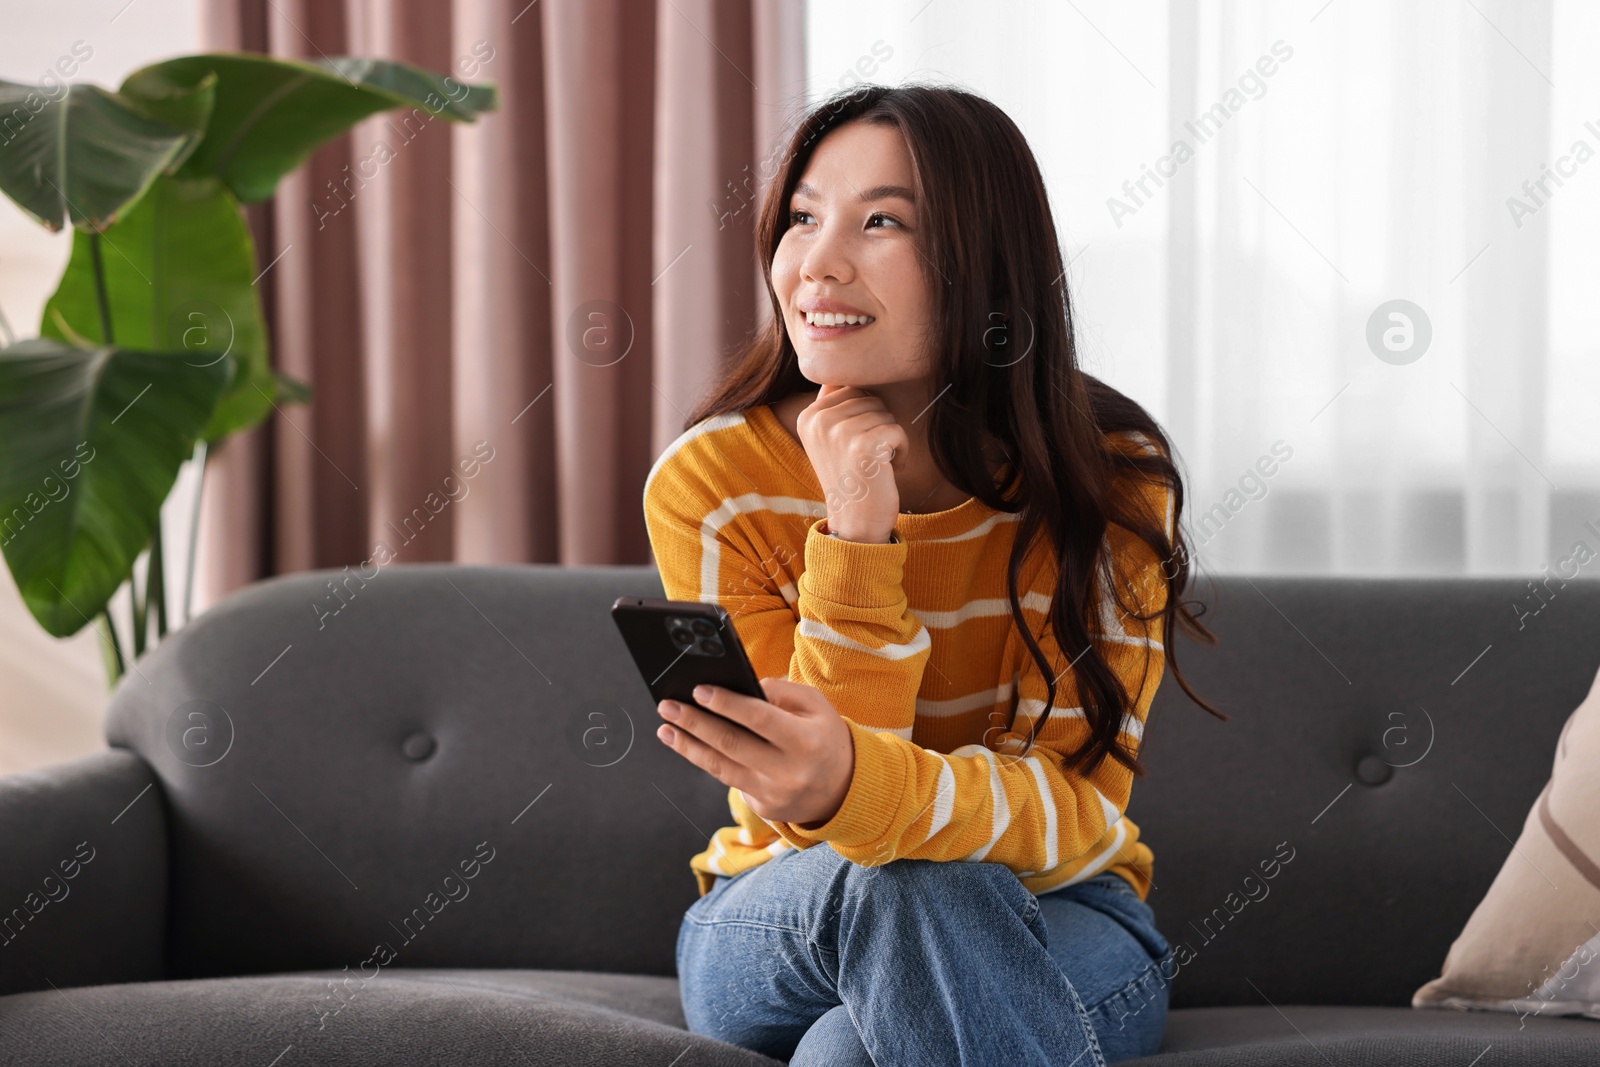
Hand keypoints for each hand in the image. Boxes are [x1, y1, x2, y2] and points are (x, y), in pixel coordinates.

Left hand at [655, 677, 854, 828]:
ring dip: (688, 746)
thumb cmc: (825, 737)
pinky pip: (729, 780)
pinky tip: (689, 746)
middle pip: (731, 744)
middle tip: (668, 706)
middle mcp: (789, 771)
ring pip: (720, 767)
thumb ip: (782, 692)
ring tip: (666, 728)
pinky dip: (707, 761)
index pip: (759, 719)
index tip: (699, 690)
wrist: (845, 789)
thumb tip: (743, 687)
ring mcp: (774, 794)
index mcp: (806, 741)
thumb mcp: (817, 706)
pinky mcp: (763, 808)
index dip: (727, 704)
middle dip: (694, 723)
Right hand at [797, 384, 907, 543]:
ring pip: (885, 413)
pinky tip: (888, 471)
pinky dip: (902, 451)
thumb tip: (847, 371)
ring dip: (890, 440)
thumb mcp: (831, 439)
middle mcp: (818, 421)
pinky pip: (897, 430)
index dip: (864, 415)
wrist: (855, 524)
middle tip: (867, 457)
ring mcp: (839, 432)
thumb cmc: (852, 479)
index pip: (850, 388)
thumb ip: (835, 405)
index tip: (854, 446)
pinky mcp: (863, 445)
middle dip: (878, 425)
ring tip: (875, 465)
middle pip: (869, 398)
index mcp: (808, 416)